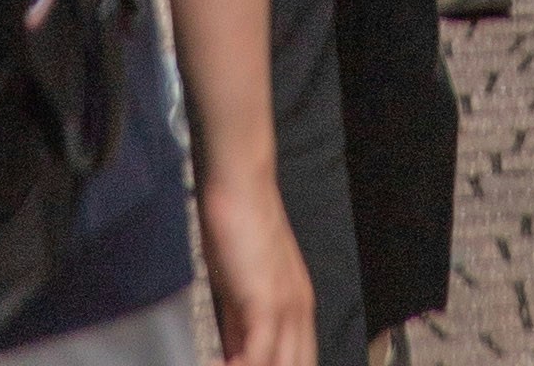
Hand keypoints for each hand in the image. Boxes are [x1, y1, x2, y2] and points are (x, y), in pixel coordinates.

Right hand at [195, 170, 316, 365]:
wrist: (239, 185)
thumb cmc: (234, 229)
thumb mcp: (239, 288)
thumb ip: (239, 326)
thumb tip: (233, 358)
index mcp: (298, 310)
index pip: (299, 363)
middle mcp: (300, 313)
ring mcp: (288, 309)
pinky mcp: (268, 303)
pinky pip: (259, 358)